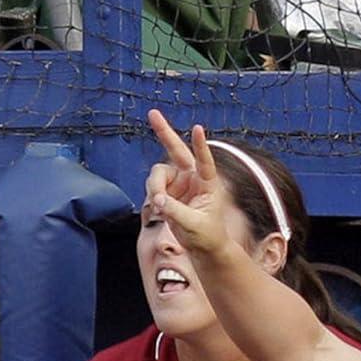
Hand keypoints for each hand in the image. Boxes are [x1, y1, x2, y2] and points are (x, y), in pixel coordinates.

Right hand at [145, 110, 236, 257]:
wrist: (202, 246)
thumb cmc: (207, 235)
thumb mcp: (194, 225)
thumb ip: (175, 211)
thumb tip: (158, 200)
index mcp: (208, 184)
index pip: (205, 162)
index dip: (200, 146)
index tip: (197, 128)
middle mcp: (192, 178)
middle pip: (176, 150)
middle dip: (164, 132)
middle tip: (152, 113)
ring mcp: (178, 182)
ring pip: (157, 174)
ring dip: (155, 187)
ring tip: (161, 206)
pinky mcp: (166, 189)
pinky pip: (152, 186)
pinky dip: (153, 196)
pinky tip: (161, 210)